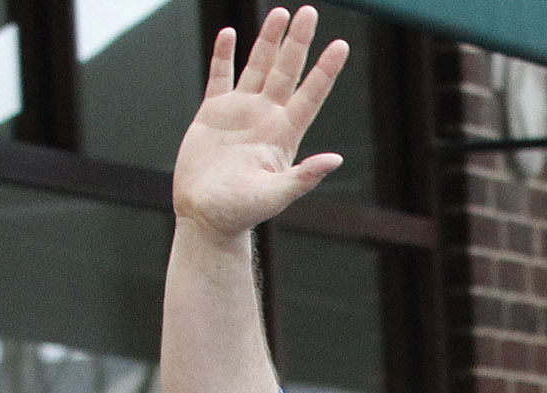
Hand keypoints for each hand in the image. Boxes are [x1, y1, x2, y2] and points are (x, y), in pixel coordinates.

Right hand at [173, 8, 349, 240]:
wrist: (206, 217)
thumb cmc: (241, 213)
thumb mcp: (274, 196)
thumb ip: (303, 177)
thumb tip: (335, 159)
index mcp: (283, 135)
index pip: (310, 95)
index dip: (325, 70)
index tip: (341, 45)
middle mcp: (266, 118)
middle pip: (286, 71)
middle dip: (298, 42)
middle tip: (309, 11)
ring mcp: (240, 112)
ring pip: (258, 67)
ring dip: (268, 41)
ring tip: (280, 13)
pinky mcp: (213, 113)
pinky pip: (220, 76)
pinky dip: (224, 55)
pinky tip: (230, 33)